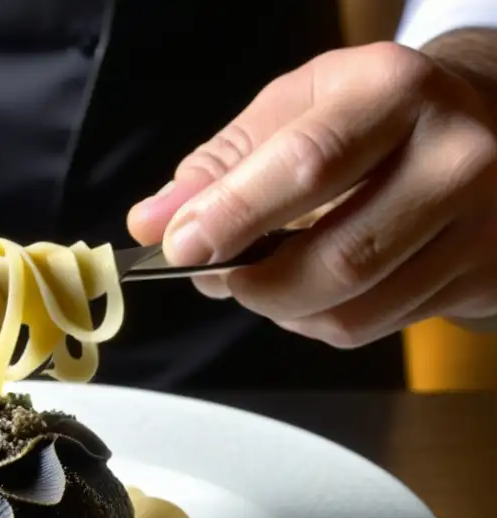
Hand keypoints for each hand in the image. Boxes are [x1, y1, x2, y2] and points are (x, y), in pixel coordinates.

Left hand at [127, 41, 496, 345]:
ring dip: (280, 309)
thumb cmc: (368, 117)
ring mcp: (482, 223)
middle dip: (254, 284)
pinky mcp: (485, 277)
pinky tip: (310, 289)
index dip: (235, 214)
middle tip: (215, 276)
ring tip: (259, 280)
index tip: (179, 246)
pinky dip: (317, 320)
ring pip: (352, 310)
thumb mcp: (294, 110)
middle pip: (338, 259)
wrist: (482, 124)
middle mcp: (455, 156)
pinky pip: (372, 328)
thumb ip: (220, 165)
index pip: (307, 165)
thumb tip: (151, 224)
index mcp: (394, 93)